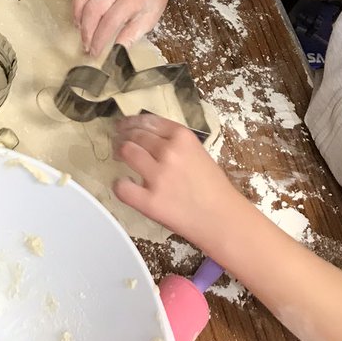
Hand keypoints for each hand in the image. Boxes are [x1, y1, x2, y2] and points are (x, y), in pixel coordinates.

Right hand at [68, 0, 173, 56]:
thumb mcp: (149, 20)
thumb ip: (132, 35)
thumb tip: (116, 51)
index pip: (111, 21)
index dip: (99, 39)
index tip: (94, 52)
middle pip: (94, 7)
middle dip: (86, 30)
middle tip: (86, 44)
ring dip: (77, 11)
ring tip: (79, 25)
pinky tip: (76, 1)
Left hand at [113, 114, 240, 246]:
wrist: (223, 220)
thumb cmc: (215, 188)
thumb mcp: (198, 153)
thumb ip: (176, 143)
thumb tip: (151, 138)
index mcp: (183, 137)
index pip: (149, 120)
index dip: (132, 121)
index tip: (124, 124)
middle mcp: (169, 151)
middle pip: (135, 135)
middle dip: (124, 135)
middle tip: (119, 140)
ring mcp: (158, 176)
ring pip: (126, 152)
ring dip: (119, 151)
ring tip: (119, 156)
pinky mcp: (150, 201)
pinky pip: (122, 187)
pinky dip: (119, 184)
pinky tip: (124, 184)